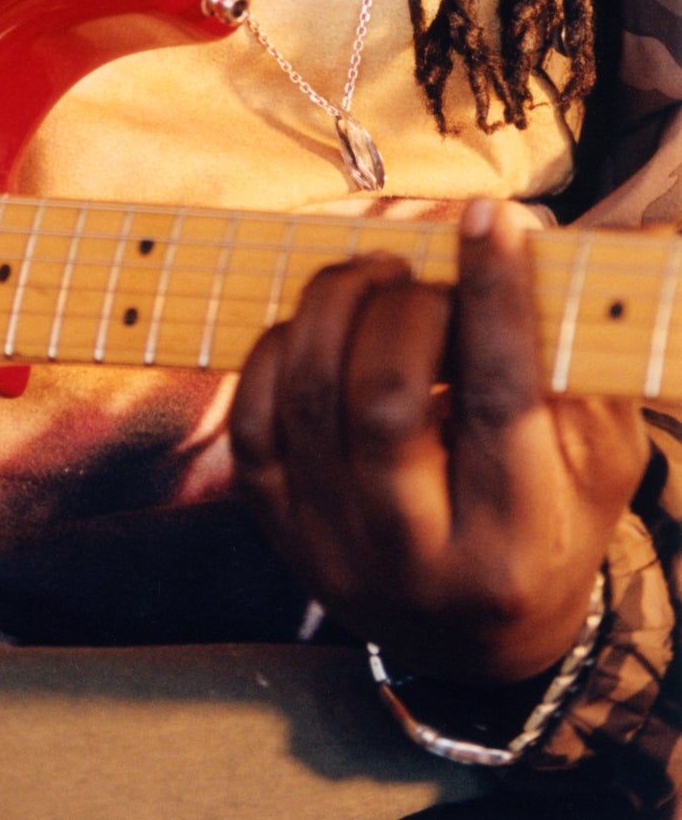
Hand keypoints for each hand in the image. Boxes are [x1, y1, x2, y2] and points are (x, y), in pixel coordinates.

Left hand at [230, 199, 649, 683]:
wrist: (471, 636)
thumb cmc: (548, 515)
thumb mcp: (599, 452)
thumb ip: (587, 352)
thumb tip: (593, 232)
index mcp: (516, 542)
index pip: (499, 400)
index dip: (494, 296)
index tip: (490, 216)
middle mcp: (418, 560)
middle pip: (384, 402)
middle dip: (406, 307)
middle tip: (426, 275)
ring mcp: (333, 548)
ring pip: (309, 397)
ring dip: (336, 305)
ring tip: (376, 275)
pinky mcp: (276, 528)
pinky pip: (253, 416)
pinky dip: (279, 348)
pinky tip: (321, 325)